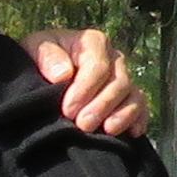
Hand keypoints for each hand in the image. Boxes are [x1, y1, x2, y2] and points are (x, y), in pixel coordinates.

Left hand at [24, 29, 150, 137]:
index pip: (98, 66)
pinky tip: (131, 133)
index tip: (68, 109)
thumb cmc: (41, 60)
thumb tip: (63, 74)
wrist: (43, 75)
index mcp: (94, 43)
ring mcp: (124, 79)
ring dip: (122, 115)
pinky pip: (142, 108)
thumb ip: (47, 56)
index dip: (85, 89)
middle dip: (101, 106)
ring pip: (133, 96)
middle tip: (83, 125)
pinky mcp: (129, 99)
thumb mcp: (35, 49)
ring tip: (107, 131)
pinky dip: (138, 120)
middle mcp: (114, 59)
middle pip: (118, 83)